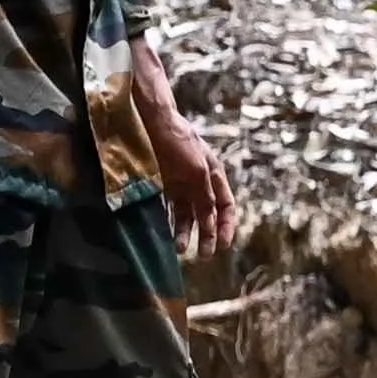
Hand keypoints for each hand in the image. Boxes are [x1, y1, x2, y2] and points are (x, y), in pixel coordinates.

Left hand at [141, 95, 239, 266]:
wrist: (150, 120)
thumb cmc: (179, 142)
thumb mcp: (198, 171)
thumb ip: (205, 196)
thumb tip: (210, 222)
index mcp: (214, 175)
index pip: (226, 206)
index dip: (226, 226)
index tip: (222, 246)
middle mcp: (199, 181)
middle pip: (207, 214)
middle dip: (207, 235)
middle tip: (203, 256)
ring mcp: (179, 182)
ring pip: (186, 214)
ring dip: (185, 232)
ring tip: (179, 249)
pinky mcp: (161, 183)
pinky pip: (168, 208)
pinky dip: (168, 222)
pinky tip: (164, 234)